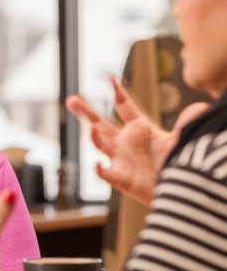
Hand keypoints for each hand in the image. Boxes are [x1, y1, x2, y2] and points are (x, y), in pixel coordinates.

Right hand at [66, 76, 208, 203]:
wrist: (177, 192)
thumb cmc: (178, 164)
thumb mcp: (183, 140)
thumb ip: (188, 124)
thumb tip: (199, 108)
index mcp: (138, 128)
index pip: (123, 106)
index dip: (117, 92)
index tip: (109, 77)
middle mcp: (124, 142)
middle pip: (100, 123)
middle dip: (85, 112)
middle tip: (71, 100)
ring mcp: (120, 160)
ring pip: (101, 145)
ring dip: (94, 136)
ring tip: (91, 127)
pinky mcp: (121, 179)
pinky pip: (107, 174)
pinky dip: (100, 170)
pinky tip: (97, 164)